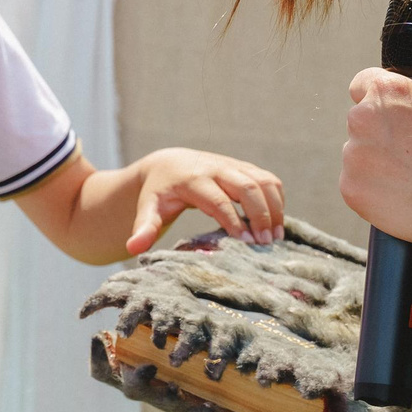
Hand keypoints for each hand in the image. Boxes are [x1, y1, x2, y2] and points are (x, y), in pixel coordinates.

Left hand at [126, 148, 285, 253]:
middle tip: (267, 245)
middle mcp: (216, 168)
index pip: (218, 200)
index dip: (234, 221)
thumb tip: (133, 247)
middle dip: (261, 215)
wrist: (168, 163)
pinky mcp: (245, 167)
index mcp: (192, 179)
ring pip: (264, 181)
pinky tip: (277, 223)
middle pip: (247, 187)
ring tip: (277, 238)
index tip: (247, 244)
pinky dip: (278, 200)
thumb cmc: (158, 193)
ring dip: (275, 208)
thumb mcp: (148, 208)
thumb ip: (144, 227)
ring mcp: (233, 165)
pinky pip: (270, 180)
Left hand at [341, 69, 411, 244]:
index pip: (363, 83)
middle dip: (379, 134)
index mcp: (390, 90)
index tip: (388, 113)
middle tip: (409, 153)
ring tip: (409, 178)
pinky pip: (357, 184)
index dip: (378, 98)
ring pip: (358, 154)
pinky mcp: (349, 187)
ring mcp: (353, 154)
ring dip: (375, 162)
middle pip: (361, 121)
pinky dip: (373, 190)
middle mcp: (363, 117)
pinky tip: (400, 195)